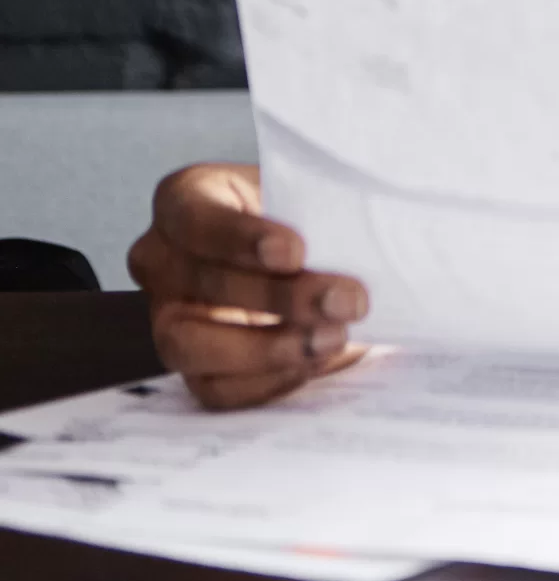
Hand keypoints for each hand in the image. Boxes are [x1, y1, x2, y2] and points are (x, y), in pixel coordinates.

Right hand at [126, 163, 369, 409]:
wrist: (315, 258)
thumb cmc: (308, 214)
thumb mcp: (312, 193)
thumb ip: (325, 205)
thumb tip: (373, 228)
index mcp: (184, 201)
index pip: (194, 218)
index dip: (241, 237)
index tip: (295, 251)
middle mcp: (163, 260)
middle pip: (202, 284)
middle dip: (278, 297)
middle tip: (345, 301)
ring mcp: (168, 318)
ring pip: (193, 345)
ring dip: (269, 348)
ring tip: (334, 339)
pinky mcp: (192, 367)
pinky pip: (216, 387)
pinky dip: (269, 379)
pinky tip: (316, 362)